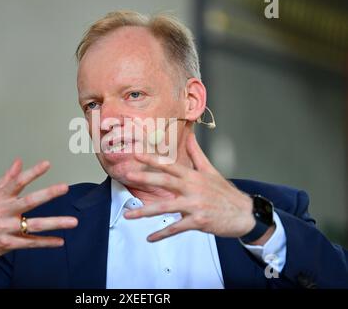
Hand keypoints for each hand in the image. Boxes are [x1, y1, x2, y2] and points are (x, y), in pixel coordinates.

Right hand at [0, 158, 77, 262]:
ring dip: (55, 223)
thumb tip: (19, 162)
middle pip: (29, 201)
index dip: (32, 172)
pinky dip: (46, 242)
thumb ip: (7, 179)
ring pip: (34, 225)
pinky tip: (60, 241)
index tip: (47, 164)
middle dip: (48, 194)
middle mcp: (3, 212)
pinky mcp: (8, 244)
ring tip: (73, 221)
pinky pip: (31, 243)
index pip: (17, 182)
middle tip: (64, 187)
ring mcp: (6, 229)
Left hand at [124, 133, 263, 242]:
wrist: (245, 214)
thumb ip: (196, 154)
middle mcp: (193, 188)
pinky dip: (162, 234)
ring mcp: (195, 205)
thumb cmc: (226, 193)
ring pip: (166, 208)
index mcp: (194, 176)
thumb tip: (190, 135)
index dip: (153, 159)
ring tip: (129, 215)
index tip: (137, 155)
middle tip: (128, 176)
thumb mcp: (211, 171)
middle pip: (165, 182)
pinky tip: (150, 237)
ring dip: (145, 212)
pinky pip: (176, 228)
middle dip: (145, 178)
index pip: (170, 165)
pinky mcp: (198, 221)